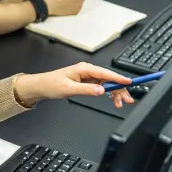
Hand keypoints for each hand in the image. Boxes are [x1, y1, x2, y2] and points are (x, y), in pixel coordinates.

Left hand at [14, 63, 133, 108]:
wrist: (42, 87)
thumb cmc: (52, 84)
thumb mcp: (69, 89)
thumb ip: (86, 90)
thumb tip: (101, 90)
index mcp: (84, 69)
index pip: (105, 73)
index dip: (118, 78)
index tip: (129, 82)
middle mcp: (87, 71)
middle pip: (109, 79)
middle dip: (119, 89)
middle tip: (127, 99)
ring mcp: (87, 76)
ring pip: (106, 83)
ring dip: (115, 93)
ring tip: (120, 103)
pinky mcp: (86, 82)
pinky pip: (101, 86)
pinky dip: (107, 93)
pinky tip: (112, 99)